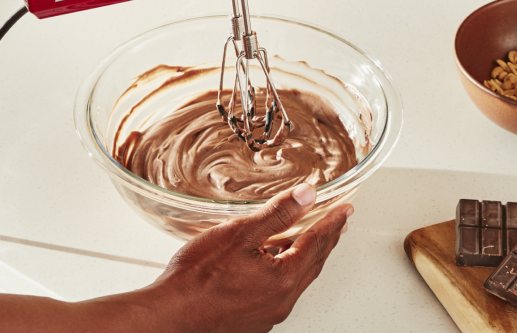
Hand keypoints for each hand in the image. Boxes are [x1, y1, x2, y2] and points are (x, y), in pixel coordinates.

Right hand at [152, 184, 352, 332]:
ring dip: (306, 257)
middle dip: (326, 240)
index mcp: (284, 278)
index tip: (345, 210)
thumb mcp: (240, 233)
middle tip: (336, 224)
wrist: (172, 314)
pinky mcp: (253, 319)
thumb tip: (307, 196)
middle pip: (312, 263)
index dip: (332, 222)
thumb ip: (278, 214)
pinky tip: (274, 264)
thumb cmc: (198, 277)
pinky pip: (279, 292)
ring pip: (297, 279)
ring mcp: (268, 313)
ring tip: (309, 240)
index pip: (317, 243)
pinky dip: (285, 272)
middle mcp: (282, 300)